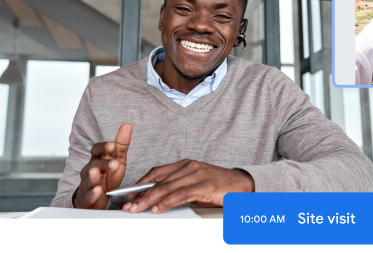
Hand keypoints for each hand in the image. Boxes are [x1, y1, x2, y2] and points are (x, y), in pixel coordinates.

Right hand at [74, 123, 131, 208]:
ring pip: (88, 179)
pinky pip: (88, 195)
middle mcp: (90, 169)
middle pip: (94, 164)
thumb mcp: (117, 158)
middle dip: (104, 163)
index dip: (104, 147)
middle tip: (115, 163)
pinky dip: (92, 193)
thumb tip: (127, 125)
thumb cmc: (107, 175)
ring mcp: (87, 183)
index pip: (97, 150)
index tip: (113, 145)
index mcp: (98, 159)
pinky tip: (97, 191)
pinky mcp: (87, 197)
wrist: (96, 198)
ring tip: (96, 173)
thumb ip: (121, 144)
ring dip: (93, 176)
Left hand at [122, 159, 254, 213]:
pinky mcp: (205, 184)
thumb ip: (178, 190)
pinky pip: (182, 193)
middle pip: (159, 180)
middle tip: (128, 205)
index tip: (128, 194)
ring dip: (150, 199)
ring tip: (138, 208)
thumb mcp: (195, 186)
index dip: (141, 183)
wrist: (244, 186)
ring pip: (167, 187)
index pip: (157, 172)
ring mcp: (197, 174)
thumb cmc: (219, 187)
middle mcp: (189, 167)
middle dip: (141, 194)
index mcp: (185, 165)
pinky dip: (168, 202)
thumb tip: (158, 200)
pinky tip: (158, 208)